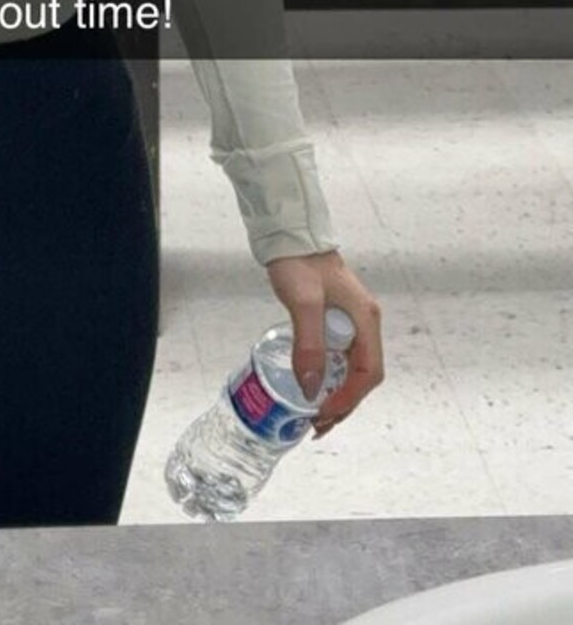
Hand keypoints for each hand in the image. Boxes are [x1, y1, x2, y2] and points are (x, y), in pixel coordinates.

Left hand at [263, 248, 383, 437]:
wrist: (291, 236)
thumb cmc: (300, 264)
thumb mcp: (303, 304)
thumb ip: (309, 345)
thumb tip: (311, 388)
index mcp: (366, 320)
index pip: (369, 373)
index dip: (349, 398)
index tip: (324, 412)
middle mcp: (364, 324)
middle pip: (363, 376)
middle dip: (343, 403)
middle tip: (318, 424)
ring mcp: (351, 323)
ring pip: (351, 369)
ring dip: (336, 394)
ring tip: (315, 415)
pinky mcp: (335, 321)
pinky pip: (338, 358)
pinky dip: (328, 378)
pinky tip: (312, 387)